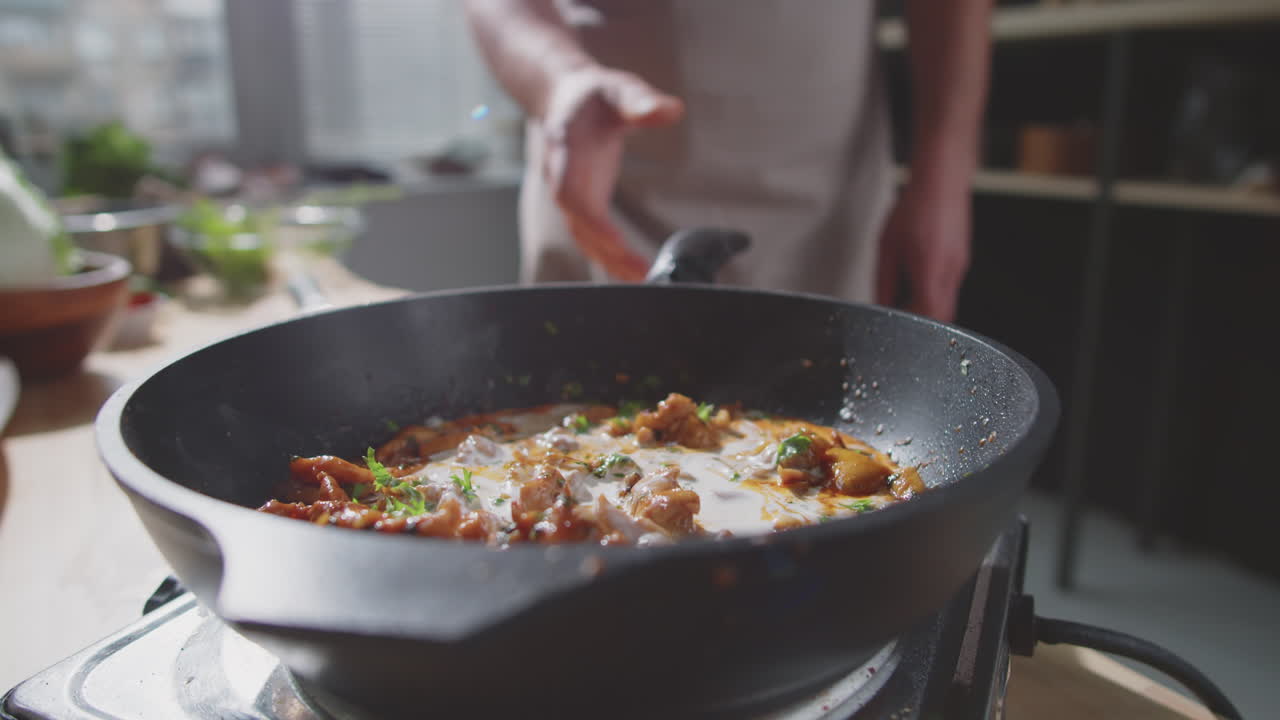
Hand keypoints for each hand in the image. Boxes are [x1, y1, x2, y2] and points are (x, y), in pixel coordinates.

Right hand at [541, 67, 682, 280]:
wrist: (567, 98)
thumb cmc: (594, 95)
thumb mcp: (618, 89)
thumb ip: (641, 102)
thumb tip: (672, 110)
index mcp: (565, 150)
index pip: (570, 192)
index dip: (590, 219)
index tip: (615, 239)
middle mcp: (561, 177)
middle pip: (577, 224)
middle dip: (605, 250)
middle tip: (640, 270)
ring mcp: (570, 193)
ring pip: (583, 235)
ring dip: (609, 259)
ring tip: (641, 277)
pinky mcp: (583, 202)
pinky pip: (592, 234)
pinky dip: (610, 254)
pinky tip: (633, 269)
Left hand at [875, 178, 971, 322]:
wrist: (941, 182)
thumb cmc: (913, 209)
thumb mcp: (887, 247)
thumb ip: (884, 281)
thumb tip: (880, 306)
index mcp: (929, 268)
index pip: (926, 312)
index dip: (911, 324)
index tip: (894, 321)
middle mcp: (950, 271)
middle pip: (942, 315)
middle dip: (921, 320)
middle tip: (900, 312)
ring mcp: (960, 267)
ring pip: (948, 304)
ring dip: (927, 307)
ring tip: (906, 294)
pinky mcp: (962, 262)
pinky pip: (949, 289)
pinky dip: (934, 293)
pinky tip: (918, 278)